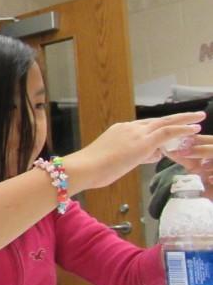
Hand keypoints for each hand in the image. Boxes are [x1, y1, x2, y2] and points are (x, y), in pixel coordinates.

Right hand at [67, 111, 204, 191]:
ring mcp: (137, 133)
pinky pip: (168, 132)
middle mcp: (129, 128)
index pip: (145, 128)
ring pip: (166, 123)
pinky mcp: (144, 142)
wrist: (85, 167)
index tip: (172, 128)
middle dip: (177, 118)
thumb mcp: (114, 161)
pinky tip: (195, 129)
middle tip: (192, 115)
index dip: (160, 128)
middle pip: (158, 120)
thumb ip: (132, 157)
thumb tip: (148, 156)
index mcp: (120, 130)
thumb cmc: (92, 169)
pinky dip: (183, 129)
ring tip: (199, 118)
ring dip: (185, 120)